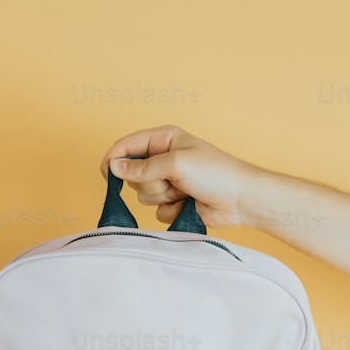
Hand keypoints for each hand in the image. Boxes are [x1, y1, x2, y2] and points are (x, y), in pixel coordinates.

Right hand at [99, 127, 263, 228]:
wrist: (240, 200)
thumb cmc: (215, 173)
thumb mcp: (176, 163)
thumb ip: (142, 167)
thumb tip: (113, 167)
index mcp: (163, 139)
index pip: (126, 146)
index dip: (114, 159)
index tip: (108, 176)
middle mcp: (163, 158)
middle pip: (132, 174)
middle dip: (149, 182)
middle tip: (171, 180)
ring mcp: (168, 181)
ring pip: (143, 195)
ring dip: (162, 196)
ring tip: (184, 191)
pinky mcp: (174, 202)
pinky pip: (156, 211)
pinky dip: (171, 210)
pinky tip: (188, 204)